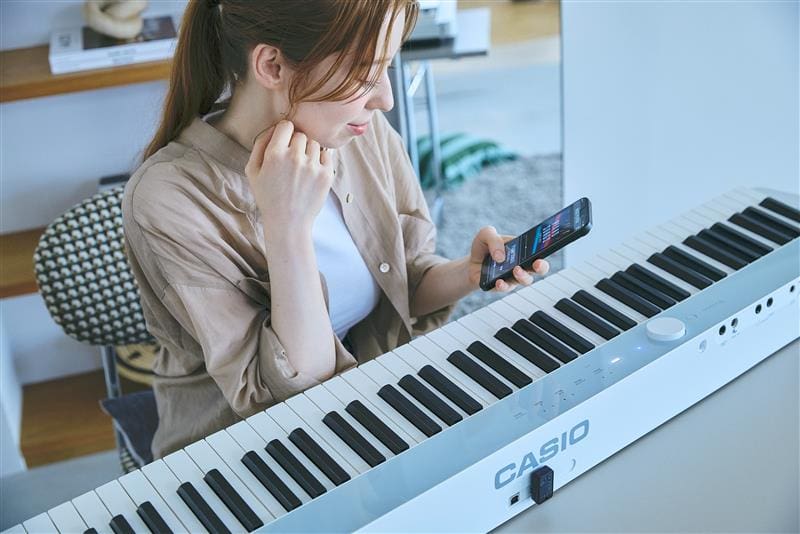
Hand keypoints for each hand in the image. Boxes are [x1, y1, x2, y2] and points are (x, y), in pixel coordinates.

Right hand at [244, 120, 334, 240]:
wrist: (288, 222)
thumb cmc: (268, 197)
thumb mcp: (252, 171)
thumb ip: (260, 144)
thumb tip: (274, 127)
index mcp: (275, 154)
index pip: (286, 126)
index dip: (284, 133)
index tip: (284, 143)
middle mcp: (295, 157)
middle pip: (301, 134)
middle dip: (296, 143)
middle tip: (292, 160)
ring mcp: (313, 166)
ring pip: (314, 143)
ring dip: (308, 151)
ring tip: (302, 168)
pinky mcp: (326, 174)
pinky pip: (326, 154)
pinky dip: (320, 159)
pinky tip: (311, 172)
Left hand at [466, 226, 549, 291]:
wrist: (470, 262)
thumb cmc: (483, 247)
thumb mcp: (486, 235)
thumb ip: (493, 239)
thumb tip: (500, 256)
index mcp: (522, 250)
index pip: (539, 249)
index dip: (547, 248)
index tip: (549, 246)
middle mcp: (522, 264)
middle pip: (539, 268)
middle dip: (541, 266)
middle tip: (537, 263)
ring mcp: (513, 276)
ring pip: (525, 280)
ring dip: (523, 276)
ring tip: (515, 270)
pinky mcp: (501, 286)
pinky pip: (506, 288)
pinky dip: (503, 285)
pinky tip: (499, 281)